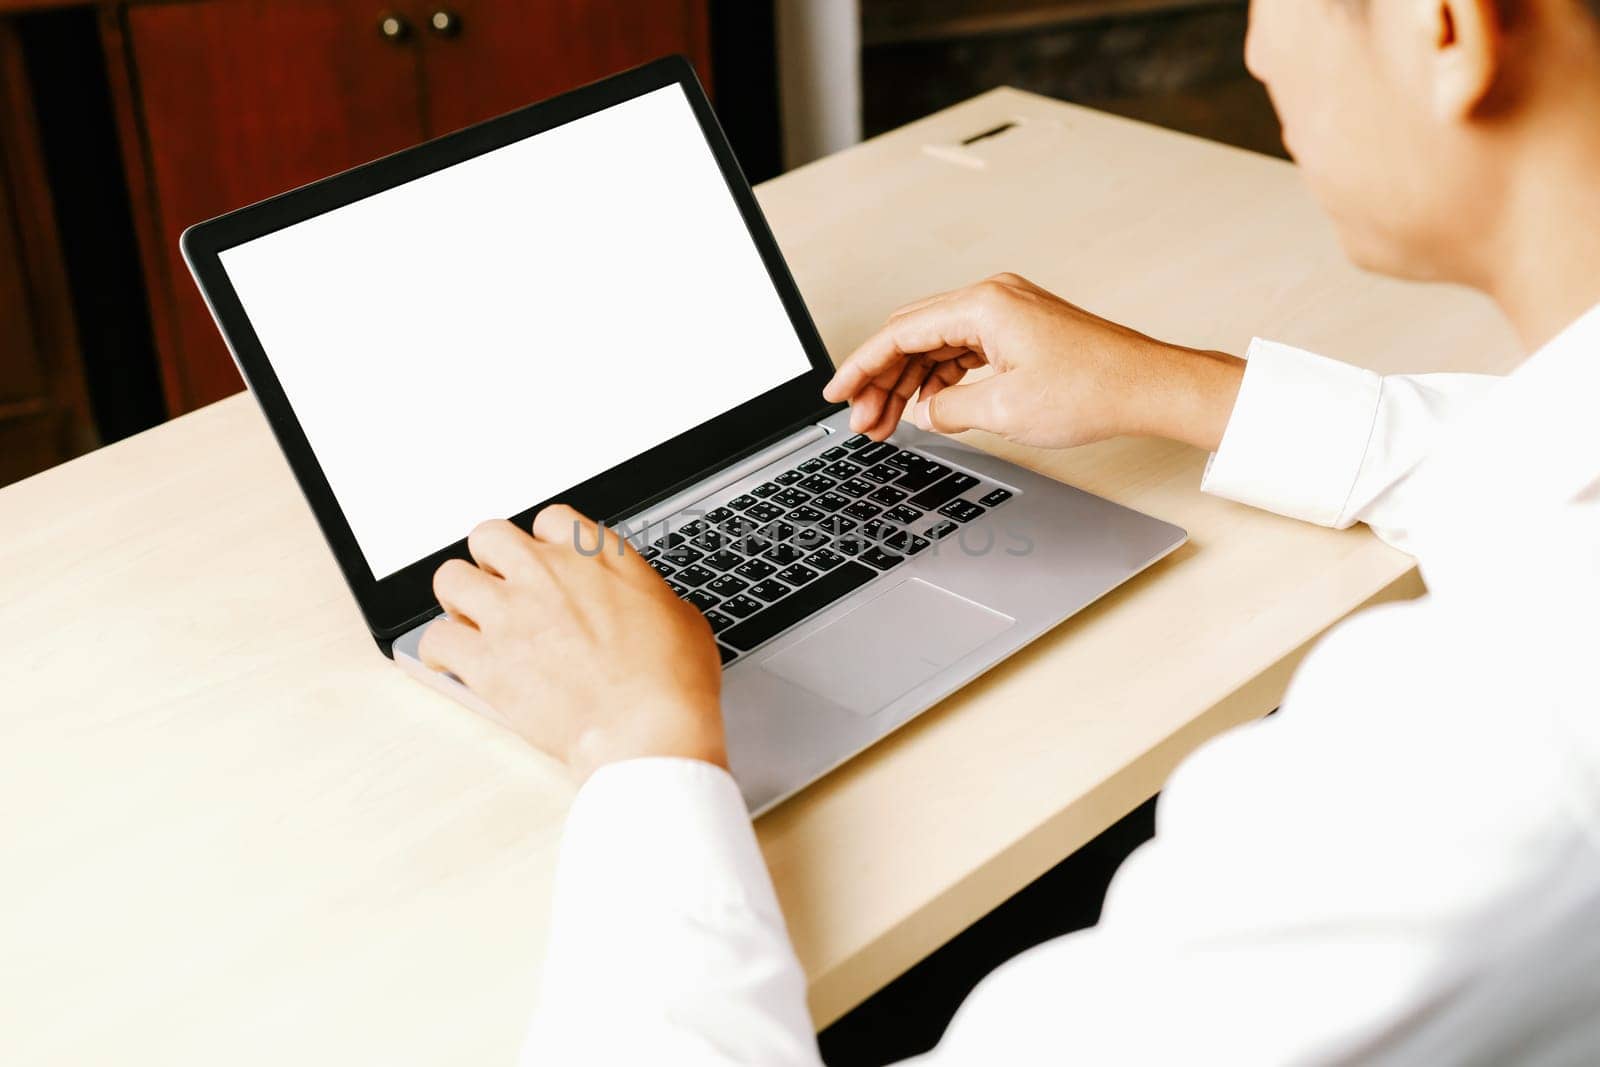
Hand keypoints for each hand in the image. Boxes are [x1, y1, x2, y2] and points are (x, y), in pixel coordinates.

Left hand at [419, 506, 726, 781]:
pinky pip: (436, 638)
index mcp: (596, 556)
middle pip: (489, 536)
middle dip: (491, 561)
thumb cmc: (671, 683)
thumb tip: (644, 606)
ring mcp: (511, 613)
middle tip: (502, 589)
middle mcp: (547, 573)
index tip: (546, 564)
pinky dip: (441, 651)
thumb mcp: (681, 617)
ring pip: (450, 578)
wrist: (648, 731)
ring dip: (458, 600)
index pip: (549, 520)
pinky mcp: (486, 660)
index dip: (544, 544)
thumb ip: (645, 597)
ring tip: (471, 622)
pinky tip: (454, 663)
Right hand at [823, 273, 1244, 451]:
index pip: (899, 333)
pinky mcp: (1020, 331)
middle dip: (881, 380)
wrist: (1150, 387)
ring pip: (936, 346)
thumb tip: (921, 411)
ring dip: (909, 383)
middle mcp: (992, 299)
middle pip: (913, 336)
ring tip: (889, 422)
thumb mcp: (1004, 410)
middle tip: (863, 421)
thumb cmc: (1095, 388)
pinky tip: (929, 408)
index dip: (861, 367)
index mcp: (982, 305)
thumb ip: (946, 408)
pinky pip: (963, 352)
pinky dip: (940, 379)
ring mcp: (1007, 313)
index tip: (839, 394)